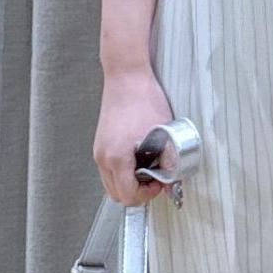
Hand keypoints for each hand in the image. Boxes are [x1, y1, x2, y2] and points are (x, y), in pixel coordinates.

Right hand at [93, 66, 176, 205]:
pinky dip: (123, 172)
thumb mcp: (163, 133)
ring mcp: (99, 151)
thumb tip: (173, 178)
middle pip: (116, 194)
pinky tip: (140, 158)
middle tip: (155, 180)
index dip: (148, 195)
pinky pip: (110, 170)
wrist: (126, 76)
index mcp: (116, 158)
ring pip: (111, 183)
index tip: (160, 183)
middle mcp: (102, 157)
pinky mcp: (101, 144)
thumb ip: (169, 160)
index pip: (128, 195)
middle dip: (138, 193)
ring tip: (149, 168)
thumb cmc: (142, 98)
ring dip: (130, 183)